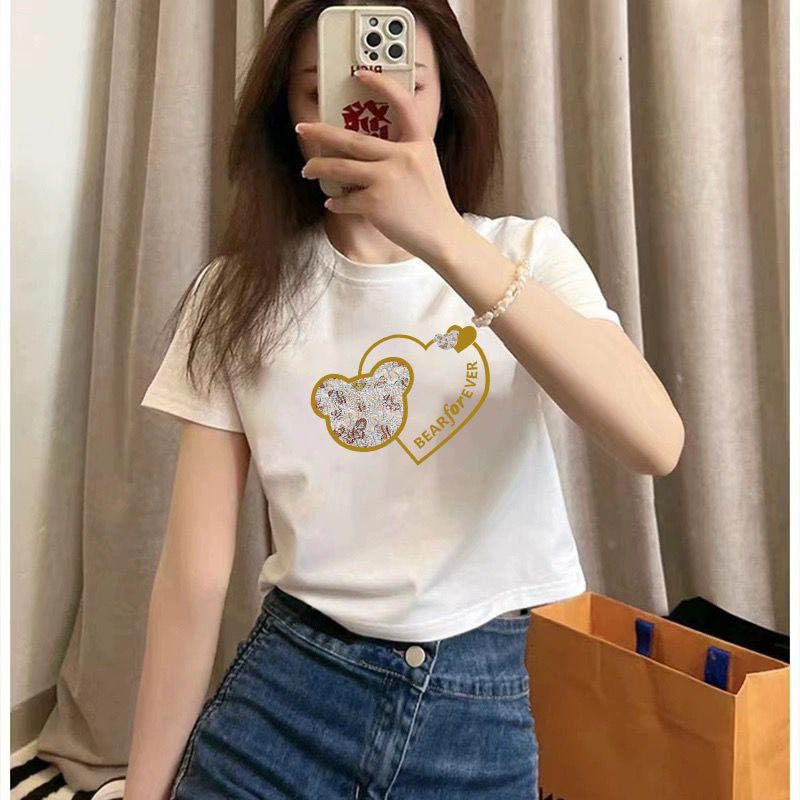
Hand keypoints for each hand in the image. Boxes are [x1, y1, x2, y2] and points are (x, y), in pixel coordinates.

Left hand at [296, 69, 463, 264]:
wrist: (440, 235)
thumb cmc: (430, 203)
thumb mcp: (425, 165)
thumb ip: (402, 151)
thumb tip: (363, 149)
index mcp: (418, 143)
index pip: (402, 104)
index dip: (381, 85)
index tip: (361, 74)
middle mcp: (403, 157)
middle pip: (352, 139)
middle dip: (320, 133)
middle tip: (302, 128)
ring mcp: (388, 180)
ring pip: (340, 167)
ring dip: (317, 167)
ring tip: (306, 169)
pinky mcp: (376, 204)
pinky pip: (345, 199)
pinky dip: (336, 202)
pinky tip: (333, 203)